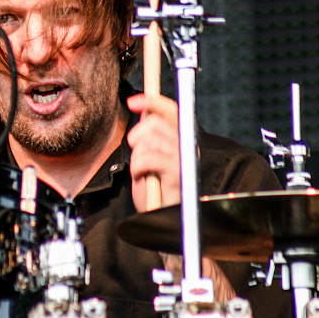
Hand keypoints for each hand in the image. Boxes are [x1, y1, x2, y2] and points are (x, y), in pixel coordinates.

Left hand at [125, 92, 180, 211]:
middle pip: (154, 122)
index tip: (132, 101)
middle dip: (136, 136)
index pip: (170, 110)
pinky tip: (142, 177)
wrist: (162, 216)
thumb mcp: (150, 157)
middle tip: (136, 154)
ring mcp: (183, 157)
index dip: (151, 101)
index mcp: (181, 139)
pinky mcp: (177, 171)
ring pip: (148, 140)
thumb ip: (150, 136)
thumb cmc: (156, 191)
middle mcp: (186, 145)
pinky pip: (148, 157)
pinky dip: (137, 167)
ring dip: (136, 156)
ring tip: (141, 171)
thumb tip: (143, 113)